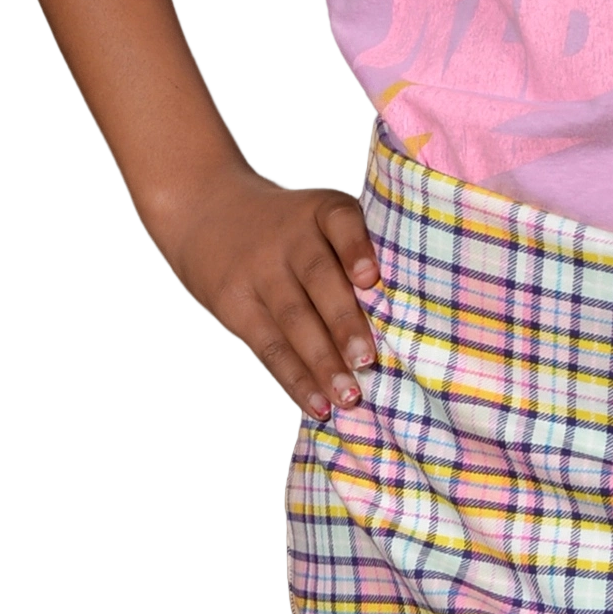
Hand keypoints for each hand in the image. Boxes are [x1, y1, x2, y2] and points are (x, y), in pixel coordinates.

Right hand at [157, 165, 379, 421]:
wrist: (203, 208)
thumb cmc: (287, 224)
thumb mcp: (316, 213)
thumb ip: (358, 248)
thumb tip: (409, 313)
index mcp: (319, 210)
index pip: (340, 221)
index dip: (356, 248)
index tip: (370, 278)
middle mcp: (289, 238)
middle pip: (319, 279)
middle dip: (344, 323)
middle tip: (368, 361)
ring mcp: (258, 272)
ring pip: (294, 320)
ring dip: (323, 363)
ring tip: (349, 396)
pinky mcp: (234, 305)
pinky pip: (269, 347)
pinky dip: (296, 379)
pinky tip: (317, 405)